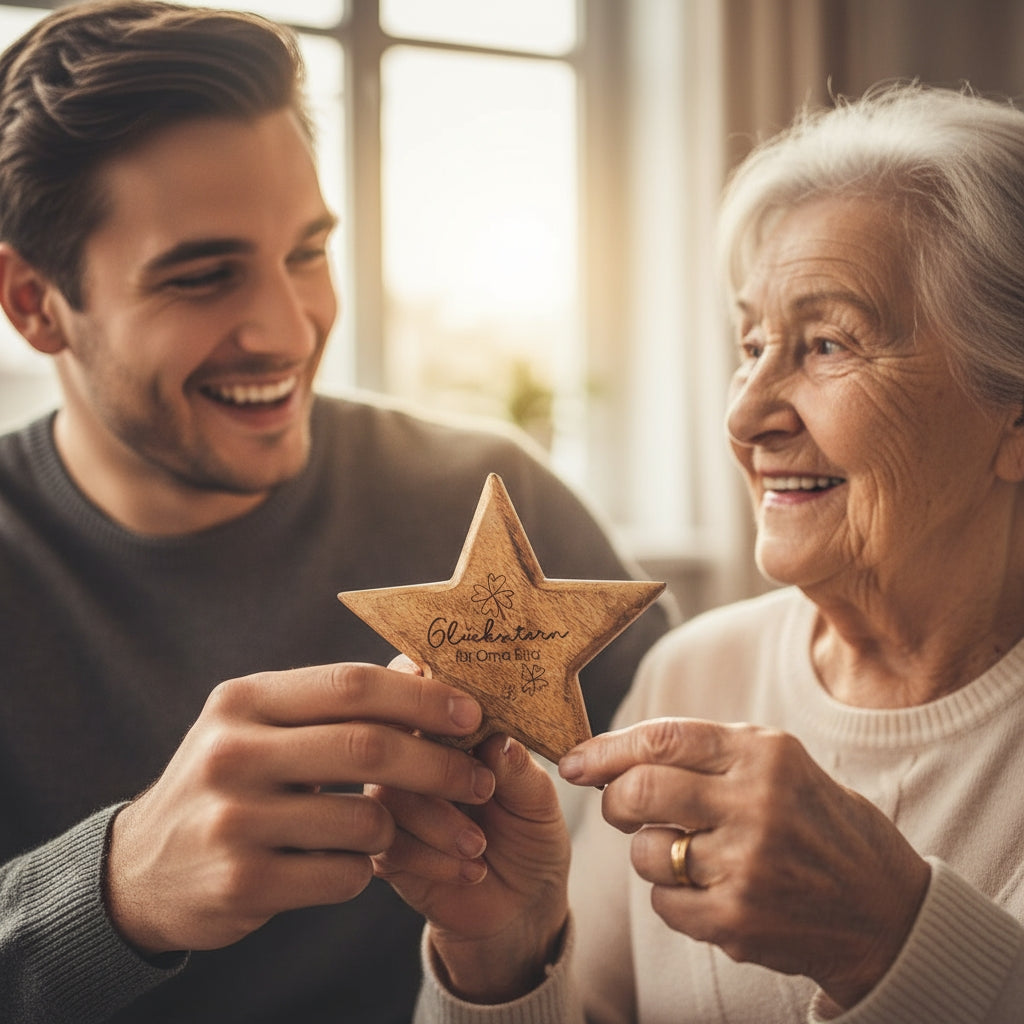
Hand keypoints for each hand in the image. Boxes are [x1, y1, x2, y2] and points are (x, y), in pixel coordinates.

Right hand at [104, 662, 494, 955]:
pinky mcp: (242, 882)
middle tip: (479, 780)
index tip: (472, 712)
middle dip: (440, 764)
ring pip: (365, 818)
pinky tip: (349, 864)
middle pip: (369, 747)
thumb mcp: (259, 726)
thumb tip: (423, 668)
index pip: (351, 684)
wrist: (141, 868)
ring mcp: (233, 819)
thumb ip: (331, 703)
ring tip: (393, 829)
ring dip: (400, 828)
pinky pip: (344, 874)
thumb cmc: (227, 782)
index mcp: (244, 700)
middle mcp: (233, 752)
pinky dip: (364, 870)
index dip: (421, 695)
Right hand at [368, 660, 569, 1002]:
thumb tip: (499, 738)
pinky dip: (433, 858)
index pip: (417, 684)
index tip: (458, 705)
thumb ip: (518, 769)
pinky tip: (470, 869)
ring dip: (439, 818)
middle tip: (484, 787)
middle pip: (390, 733)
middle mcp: (411, 756)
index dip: (426, 684)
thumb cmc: (529, 834)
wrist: (521, 908)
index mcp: (447, 728)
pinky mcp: (383, 850)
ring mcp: (392, 803)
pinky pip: (387, 843)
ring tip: (482, 844)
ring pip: (387, 792)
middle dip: (437, 760)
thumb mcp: (538, 800)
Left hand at [559, 718, 930, 1008]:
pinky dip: (673, 898)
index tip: (576, 762)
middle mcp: (756, 804)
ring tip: (688, 853)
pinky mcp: (739, 920)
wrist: (885, 909)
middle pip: (639, 791)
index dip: (606, 749)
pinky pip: (663, 904)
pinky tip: (710, 890)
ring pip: (645, 853)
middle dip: (615, 800)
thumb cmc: (817, 823)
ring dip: (651, 854)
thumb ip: (705, 753)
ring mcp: (748, 866)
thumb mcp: (778, 765)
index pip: (662, 739)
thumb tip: (609, 758)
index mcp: (765, 754)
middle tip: (622, 807)